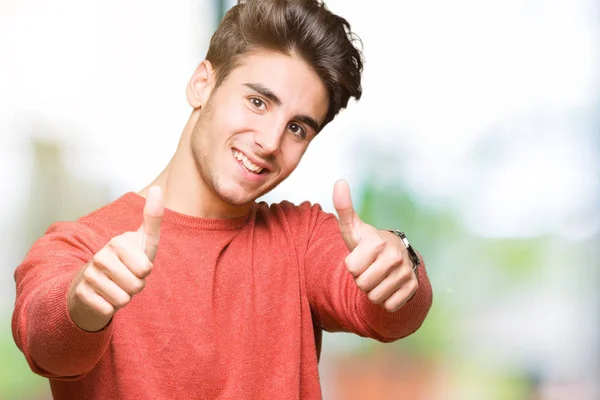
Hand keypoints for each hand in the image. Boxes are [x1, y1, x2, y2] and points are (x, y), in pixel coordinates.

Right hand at [68, 186, 163, 331]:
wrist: (97, 282)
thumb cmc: (128, 260)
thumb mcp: (144, 241)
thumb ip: (153, 218)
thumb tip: (158, 188)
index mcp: (117, 242)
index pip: (145, 269)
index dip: (145, 272)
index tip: (137, 264)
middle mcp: (100, 256)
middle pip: (136, 286)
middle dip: (136, 287)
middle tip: (127, 278)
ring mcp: (88, 275)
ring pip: (123, 300)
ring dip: (124, 298)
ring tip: (117, 286)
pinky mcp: (81, 294)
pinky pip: (108, 310)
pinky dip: (110, 308)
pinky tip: (104, 297)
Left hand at [333, 180, 417, 311]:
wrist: (396, 255)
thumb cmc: (368, 243)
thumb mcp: (354, 228)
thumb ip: (344, 208)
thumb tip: (339, 181)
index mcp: (377, 241)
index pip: (351, 269)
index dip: (352, 266)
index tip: (360, 257)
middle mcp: (395, 256)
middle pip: (362, 285)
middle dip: (361, 280)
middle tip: (369, 268)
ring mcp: (406, 273)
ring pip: (375, 297)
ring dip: (373, 290)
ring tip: (378, 276)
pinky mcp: (413, 288)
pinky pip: (389, 306)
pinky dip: (386, 300)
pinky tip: (389, 286)